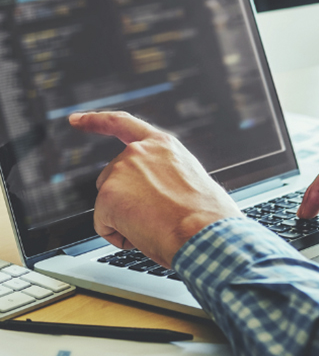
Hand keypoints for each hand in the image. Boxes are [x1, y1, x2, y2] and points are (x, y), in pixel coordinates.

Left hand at [69, 111, 241, 267]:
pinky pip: (103, 225)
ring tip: (155, 225)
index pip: (122, 124)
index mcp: (162, 145)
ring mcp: (121, 170)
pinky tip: (143, 234)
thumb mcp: (189, 180)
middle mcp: (139, 151)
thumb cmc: (204, 216)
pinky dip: (119, 236)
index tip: (76, 119)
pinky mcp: (108, 195)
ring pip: (108, 204)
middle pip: (111, 178)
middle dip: (123, 201)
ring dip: (125, 219)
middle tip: (155, 217)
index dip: (96, 121)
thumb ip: (164, 174)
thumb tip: (156, 194)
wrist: (203, 231)